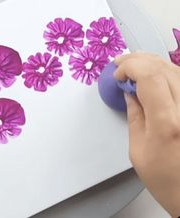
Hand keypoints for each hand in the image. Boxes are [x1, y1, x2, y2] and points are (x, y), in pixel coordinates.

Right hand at [114, 52, 179, 217]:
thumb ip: (134, 116)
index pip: (150, 77)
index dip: (131, 67)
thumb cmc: (166, 179)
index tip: (118, 74)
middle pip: (163, 68)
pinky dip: (164, 71)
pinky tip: (152, 74)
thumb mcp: (138, 150)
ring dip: (151, 63)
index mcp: (167, 124)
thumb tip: (129, 93)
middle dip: (138, 60)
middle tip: (121, 63)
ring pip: (175, 69)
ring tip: (134, 65)